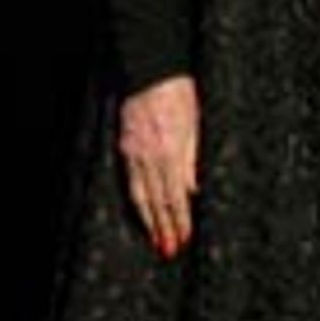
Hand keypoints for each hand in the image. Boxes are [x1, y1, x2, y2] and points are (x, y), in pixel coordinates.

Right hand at [117, 74, 200, 258]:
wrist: (150, 69)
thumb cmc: (178, 92)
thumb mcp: (195, 124)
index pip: (176, 196)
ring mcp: (134, 152)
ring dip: (149, 219)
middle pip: (158, 201)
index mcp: (170, 151)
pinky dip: (135, 198)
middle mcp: (150, 156)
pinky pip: (129, 178)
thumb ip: (191, 160)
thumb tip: (193, 191)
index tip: (184, 240)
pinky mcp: (125, 145)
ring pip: (140, 193)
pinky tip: (140, 209)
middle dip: (164, 228)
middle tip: (170, 251)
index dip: (180, 220)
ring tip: (155, 239)